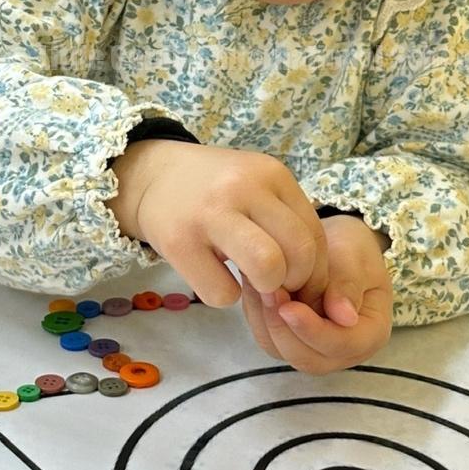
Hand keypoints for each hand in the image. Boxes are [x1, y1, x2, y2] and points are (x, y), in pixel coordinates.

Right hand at [109, 140, 328, 310]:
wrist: (152, 176)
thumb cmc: (216, 191)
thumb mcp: (257, 189)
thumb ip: (287, 224)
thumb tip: (314, 288)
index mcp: (272, 174)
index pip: (315, 234)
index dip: (315, 271)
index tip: (299, 284)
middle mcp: (244, 188)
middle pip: (300, 253)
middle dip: (294, 281)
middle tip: (274, 282)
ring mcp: (210, 213)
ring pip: (268, 268)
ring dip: (264, 289)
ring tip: (248, 280)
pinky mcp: (178, 241)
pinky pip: (222, 292)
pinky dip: (223, 295)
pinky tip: (212, 275)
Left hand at [239, 213, 392, 373]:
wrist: (336, 246)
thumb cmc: (352, 251)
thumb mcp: (357, 259)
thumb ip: (348, 285)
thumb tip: (344, 317)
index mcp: (370, 334)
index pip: (342, 344)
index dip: (313, 330)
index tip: (289, 307)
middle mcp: (343, 351)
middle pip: (308, 357)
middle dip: (282, 328)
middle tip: (266, 293)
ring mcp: (314, 350)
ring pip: (282, 351)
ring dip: (265, 321)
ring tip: (257, 285)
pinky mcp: (289, 341)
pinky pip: (268, 338)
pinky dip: (257, 316)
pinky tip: (253, 287)